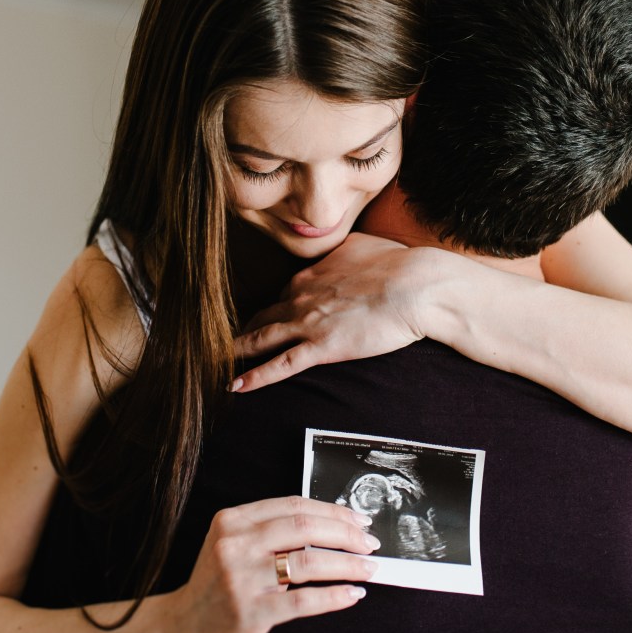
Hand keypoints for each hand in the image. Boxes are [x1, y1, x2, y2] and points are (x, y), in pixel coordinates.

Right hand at [160, 496, 379, 632]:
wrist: (182, 629)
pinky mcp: (250, 612)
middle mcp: (235, 544)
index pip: (294, 506)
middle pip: (304, 528)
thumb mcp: (235, 544)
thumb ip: (273, 530)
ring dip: (347, 565)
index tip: (359, 519)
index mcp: (234, 520)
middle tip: (370, 543)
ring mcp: (240, 579)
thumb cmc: (219, 584)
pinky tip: (352, 594)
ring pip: (308, 563)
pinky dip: (334, 596)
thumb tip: (334, 523)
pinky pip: (303, 601)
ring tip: (369, 568)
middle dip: (346, 534)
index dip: (332, 511)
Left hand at [231, 233, 434, 390]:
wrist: (415, 286)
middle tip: (229, 341)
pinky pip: (280, 365)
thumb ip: (343, 253)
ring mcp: (308, 322)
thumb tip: (343, 254)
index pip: (285, 293)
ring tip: (216, 360)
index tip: (273, 317)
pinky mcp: (321, 347)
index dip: (278, 307)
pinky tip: (234, 386)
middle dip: (247, 328)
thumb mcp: (363, 246)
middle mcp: (302, 295)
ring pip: (261, 338)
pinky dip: (255, 376)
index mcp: (312, 272)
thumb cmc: (399, 264)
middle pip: (265, 314)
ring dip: (237, 349)